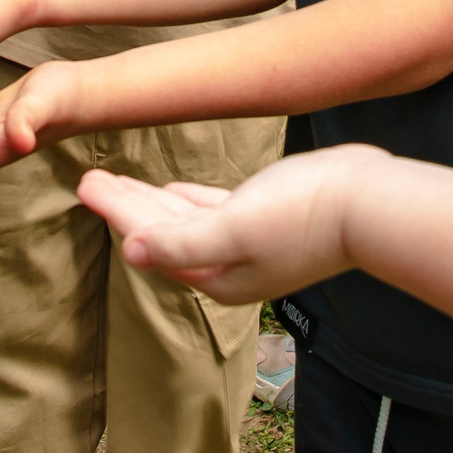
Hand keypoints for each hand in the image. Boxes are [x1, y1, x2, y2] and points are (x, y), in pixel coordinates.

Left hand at [76, 143, 391, 303]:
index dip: (115, 212)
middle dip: (125, 206)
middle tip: (89, 178)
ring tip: (117, 180)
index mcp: (215, 274)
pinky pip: (213, 211)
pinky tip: (172, 190)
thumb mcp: (232, 229)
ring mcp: (248, 243)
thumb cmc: (301, 215)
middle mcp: (228, 265)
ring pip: (183, 220)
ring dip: (150, 201)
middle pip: (161, 232)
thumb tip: (129, 251)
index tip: (84, 185)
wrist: (368, 204)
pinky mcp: (267, 218)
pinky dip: (187, 201)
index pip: (150, 241)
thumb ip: (179, 241)